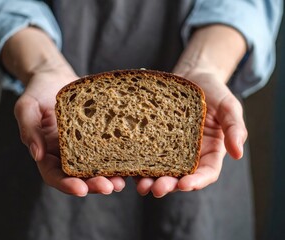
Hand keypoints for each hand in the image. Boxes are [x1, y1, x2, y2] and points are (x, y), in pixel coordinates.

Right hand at [14, 66, 125, 195]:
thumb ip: (29, 129)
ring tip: (122, 180)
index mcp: (49, 152)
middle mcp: (69, 153)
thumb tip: (37, 155)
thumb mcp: (27, 107)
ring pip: (98, 165)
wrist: (57, 77)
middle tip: (108, 187)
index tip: (81, 189)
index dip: (67, 185)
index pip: (55, 175)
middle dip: (94, 183)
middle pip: (81, 176)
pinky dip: (120, 156)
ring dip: (110, 175)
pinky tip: (131, 159)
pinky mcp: (100, 134)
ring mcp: (86, 144)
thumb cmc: (39, 91)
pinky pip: (110, 147)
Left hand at [135, 71, 247, 196]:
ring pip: (161, 170)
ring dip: (151, 180)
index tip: (185, 185)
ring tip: (142, 185)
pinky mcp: (154, 139)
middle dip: (169, 185)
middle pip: (180, 176)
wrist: (192, 76)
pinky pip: (146, 154)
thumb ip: (234, 128)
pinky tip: (130, 168)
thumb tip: (238, 154)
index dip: (196, 182)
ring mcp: (170, 148)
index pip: (206, 173)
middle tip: (157, 189)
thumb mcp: (229, 107)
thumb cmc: (214, 91)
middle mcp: (189, 155)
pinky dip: (139, 164)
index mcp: (210, 152)